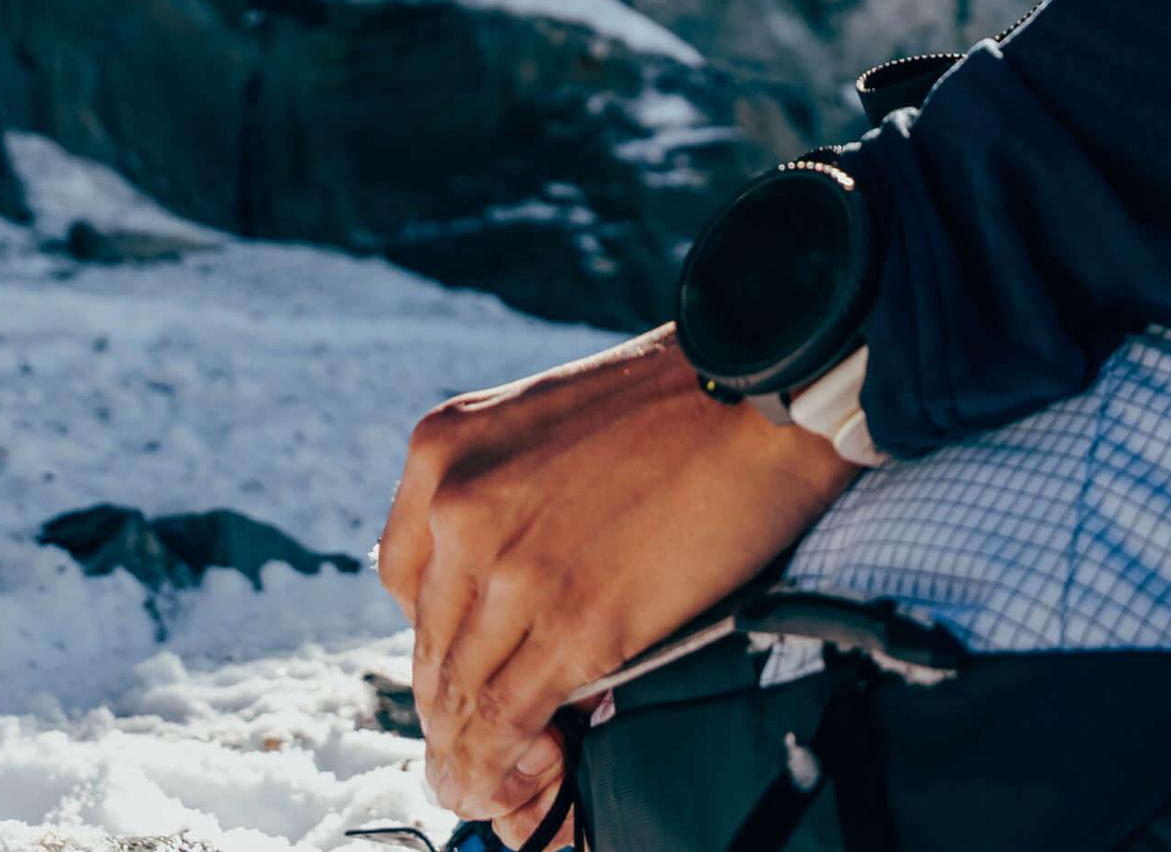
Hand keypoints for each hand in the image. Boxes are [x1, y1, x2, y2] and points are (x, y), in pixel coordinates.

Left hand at [380, 327, 863, 829]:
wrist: (766, 389)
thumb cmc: (678, 402)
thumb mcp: (545, 424)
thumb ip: (505, 498)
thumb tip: (497, 603)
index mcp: (444, 449)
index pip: (405, 580)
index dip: (436, 640)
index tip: (464, 672)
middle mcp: (458, 505)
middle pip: (430, 642)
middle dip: (451, 705)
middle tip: (477, 747)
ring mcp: (513, 567)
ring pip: (460, 690)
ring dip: (469, 749)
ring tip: (488, 780)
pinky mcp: (576, 621)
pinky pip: (509, 716)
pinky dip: (502, 762)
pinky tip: (515, 776)